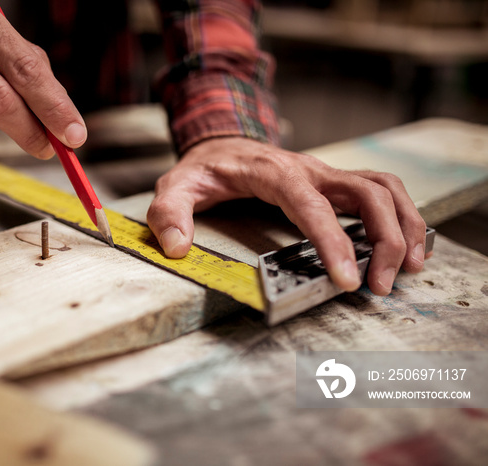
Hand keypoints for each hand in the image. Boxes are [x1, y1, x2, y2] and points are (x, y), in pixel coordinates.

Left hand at [147, 137, 428, 295]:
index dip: (333, 241)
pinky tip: (402, 247)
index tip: (347, 280)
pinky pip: (380, 193)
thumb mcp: (176, 186)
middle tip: (382, 285)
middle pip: (368, 192)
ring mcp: (327, 175)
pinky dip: (400, 217)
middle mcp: (310, 170)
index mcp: (274, 172)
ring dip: (404, 226)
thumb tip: (177, 248)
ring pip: (384, 188)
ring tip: (408, 268)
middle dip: (385, 238)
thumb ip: (169, 213)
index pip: (312, 205)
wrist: (223, 142)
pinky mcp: (335, 185)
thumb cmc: (205, 168)